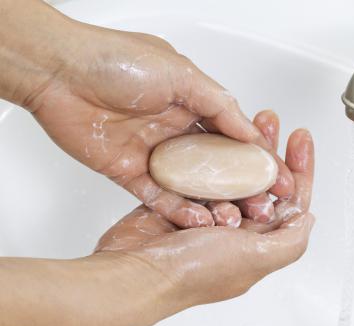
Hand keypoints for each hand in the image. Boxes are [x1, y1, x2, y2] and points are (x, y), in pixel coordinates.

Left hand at [0, 1, 293, 227]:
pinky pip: (158, 198)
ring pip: (192, 186)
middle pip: (217, 167)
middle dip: (243, 188)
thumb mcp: (182, 74)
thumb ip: (218, 105)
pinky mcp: (129, 173)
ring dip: (214, 204)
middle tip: (262, 206)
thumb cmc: (117, 60)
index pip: (235, 137)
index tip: (279, 178)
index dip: (258, 158)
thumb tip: (250, 131)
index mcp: (193, 105)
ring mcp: (154, 154)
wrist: (59, 72)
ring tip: (233, 220)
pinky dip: (178, 211)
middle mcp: (177, 131)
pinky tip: (199, 221)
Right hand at [93, 123, 314, 325]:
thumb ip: (289, 241)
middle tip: (269, 121)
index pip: (288, 200)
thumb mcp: (255, 258)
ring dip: (239, 148)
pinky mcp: (181, 204)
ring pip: (231, 174)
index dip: (298, 168)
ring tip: (244, 123)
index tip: (299, 138)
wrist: (136, 272)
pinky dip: (207, 158)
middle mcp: (236, 230)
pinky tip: (211, 139)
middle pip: (261, 181)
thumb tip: (307, 218)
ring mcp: (208, 215)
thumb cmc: (193, 271)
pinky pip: (200, 175)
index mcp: (258, 242)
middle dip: (268, 149)